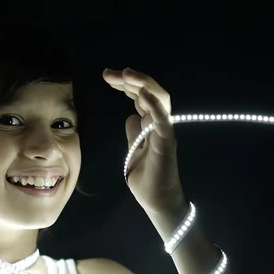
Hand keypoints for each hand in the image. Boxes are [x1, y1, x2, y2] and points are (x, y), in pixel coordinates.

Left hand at [102, 67, 185, 214]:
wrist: (157, 201)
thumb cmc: (146, 178)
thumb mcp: (132, 152)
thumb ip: (133, 134)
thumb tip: (130, 117)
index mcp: (149, 124)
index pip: (139, 97)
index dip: (125, 84)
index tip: (107, 76)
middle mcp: (158, 123)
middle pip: (147, 92)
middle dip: (129, 79)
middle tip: (108, 72)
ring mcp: (164, 131)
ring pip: (158, 98)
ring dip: (142, 84)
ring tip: (125, 74)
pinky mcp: (166, 142)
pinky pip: (163, 119)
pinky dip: (154, 104)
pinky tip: (142, 92)